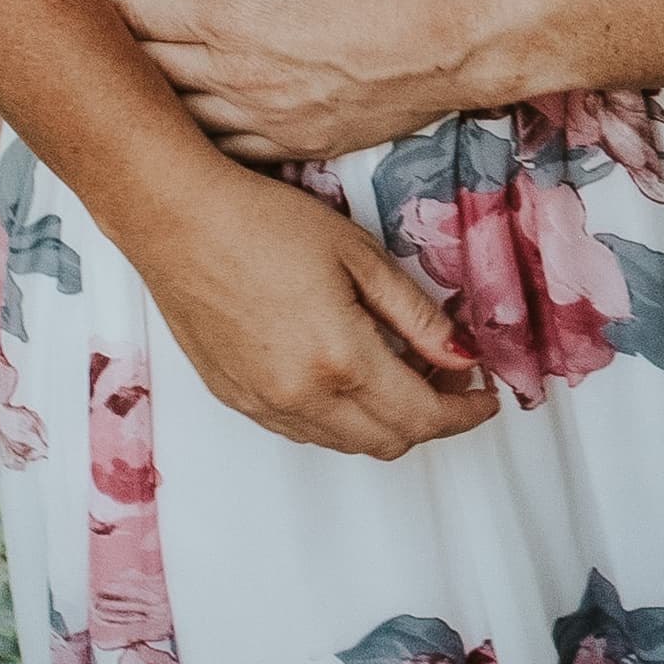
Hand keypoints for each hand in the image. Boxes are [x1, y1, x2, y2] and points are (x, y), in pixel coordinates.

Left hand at [119, 0, 507, 162]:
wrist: (453, 37)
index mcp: (227, 15)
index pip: (140, 14)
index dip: (106, 5)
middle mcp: (233, 74)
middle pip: (148, 70)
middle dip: (114, 55)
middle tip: (87, 47)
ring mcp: (263, 118)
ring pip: (179, 118)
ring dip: (149, 103)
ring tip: (126, 94)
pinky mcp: (296, 145)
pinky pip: (227, 150)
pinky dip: (198, 139)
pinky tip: (187, 133)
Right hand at [133, 162, 497, 458]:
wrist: (176, 219)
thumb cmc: (265, 222)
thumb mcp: (361, 256)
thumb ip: (418, 315)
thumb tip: (464, 355)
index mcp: (340, 360)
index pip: (423, 416)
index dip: (465, 412)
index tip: (488, 396)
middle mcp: (300, 398)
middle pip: (390, 441)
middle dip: (433, 417)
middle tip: (451, 374)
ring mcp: (262, 405)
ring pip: (347, 443)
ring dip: (386, 420)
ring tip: (403, 367)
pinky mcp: (235, 399)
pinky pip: (305, 431)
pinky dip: (342, 417)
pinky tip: (349, 372)